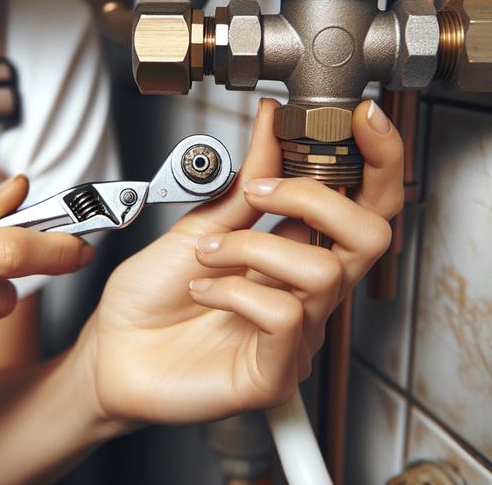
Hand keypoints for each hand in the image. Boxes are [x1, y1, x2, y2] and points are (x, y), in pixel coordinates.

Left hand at [82, 99, 402, 423]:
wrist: (111, 351)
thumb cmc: (151, 299)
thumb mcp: (199, 224)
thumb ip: (246, 182)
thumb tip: (271, 122)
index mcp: (297, 253)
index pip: (366, 207)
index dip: (380, 160)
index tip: (360, 118)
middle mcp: (306, 295)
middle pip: (371, 236)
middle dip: (319, 198)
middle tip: (262, 194)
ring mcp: (297, 337)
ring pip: (321, 272)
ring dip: (253, 247)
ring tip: (207, 252)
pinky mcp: (275, 373)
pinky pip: (284, 317)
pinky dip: (235, 290)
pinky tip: (203, 290)